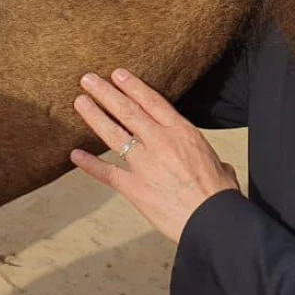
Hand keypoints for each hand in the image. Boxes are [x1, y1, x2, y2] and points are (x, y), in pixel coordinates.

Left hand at [70, 68, 241, 242]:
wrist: (212, 220)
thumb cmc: (220, 195)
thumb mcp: (218, 163)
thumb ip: (206, 158)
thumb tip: (216, 166)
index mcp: (182, 132)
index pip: (152, 101)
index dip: (132, 86)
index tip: (117, 74)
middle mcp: (160, 142)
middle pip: (128, 111)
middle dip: (106, 93)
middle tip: (88, 80)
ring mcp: (144, 164)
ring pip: (113, 133)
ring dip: (94, 116)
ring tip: (80, 102)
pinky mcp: (134, 188)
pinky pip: (107, 172)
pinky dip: (89, 164)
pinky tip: (75, 155)